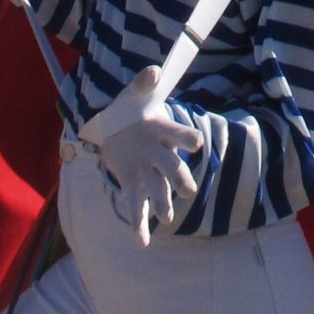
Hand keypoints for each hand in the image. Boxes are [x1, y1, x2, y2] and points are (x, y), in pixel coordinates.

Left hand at [81, 67, 206, 242]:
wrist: (116, 124)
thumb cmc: (131, 106)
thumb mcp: (134, 92)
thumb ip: (143, 83)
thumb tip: (152, 72)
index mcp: (162, 131)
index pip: (179, 135)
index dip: (187, 139)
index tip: (197, 144)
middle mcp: (158, 155)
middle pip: (172, 168)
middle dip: (179, 179)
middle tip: (187, 191)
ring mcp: (146, 171)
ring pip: (157, 190)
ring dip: (161, 204)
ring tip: (166, 217)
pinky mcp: (132, 183)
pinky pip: (137, 206)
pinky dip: (139, 225)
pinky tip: (142, 242)